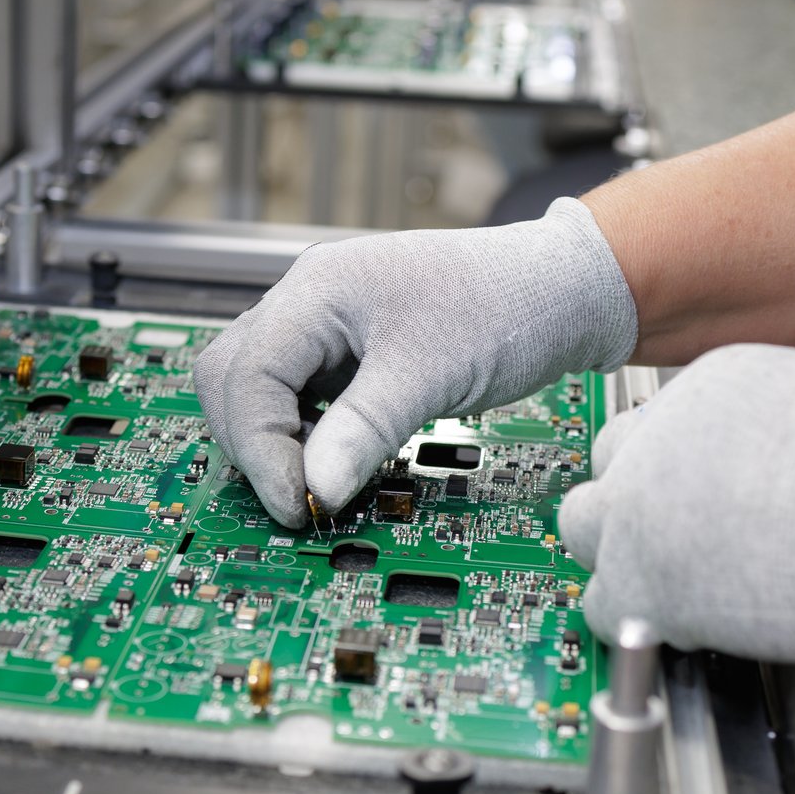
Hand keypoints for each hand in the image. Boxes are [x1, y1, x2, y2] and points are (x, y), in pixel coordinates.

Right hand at [195, 199, 638, 527]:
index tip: (297, 503)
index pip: (248, 375)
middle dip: (254, 444)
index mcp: (317, 290)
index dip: (261, 449)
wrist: (562, 290)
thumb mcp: (431, 375)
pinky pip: (297, 395)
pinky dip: (303, 433)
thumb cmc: (507, 306)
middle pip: (232, 378)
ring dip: (274, 441)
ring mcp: (324, 324)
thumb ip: (362, 430)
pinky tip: (336, 459)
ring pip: (257, 388)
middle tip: (300, 499)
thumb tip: (314, 490)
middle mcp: (308, 301)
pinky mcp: (346, 350)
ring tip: (317, 484)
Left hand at [558, 345, 794, 698]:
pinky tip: (684, 627)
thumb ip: (781, 431)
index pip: (659, 421)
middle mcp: (661, 434)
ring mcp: (639, 505)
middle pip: (609, 463)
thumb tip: (777, 466)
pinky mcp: (641, 578)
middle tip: (676, 539)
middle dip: (634, 500)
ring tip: (672, 587)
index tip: (694, 495)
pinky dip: (636, 620)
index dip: (676, 465)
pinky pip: (602, 605)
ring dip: (621, 558)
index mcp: (712, 385)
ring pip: (582, 529)